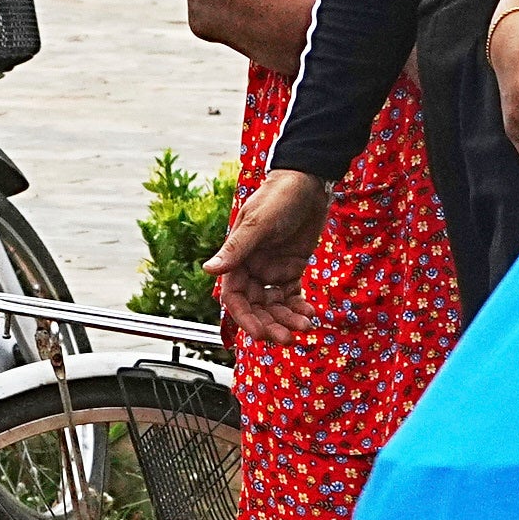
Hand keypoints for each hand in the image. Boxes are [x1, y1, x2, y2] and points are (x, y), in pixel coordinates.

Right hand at [209, 168, 332, 342]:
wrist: (308, 181)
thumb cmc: (278, 196)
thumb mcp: (258, 222)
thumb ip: (236, 249)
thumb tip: (208, 270)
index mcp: (238, 258)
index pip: (235, 297)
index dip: (245, 318)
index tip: (260, 334)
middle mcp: (252, 267)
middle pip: (256, 306)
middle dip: (270, 323)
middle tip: (287, 338)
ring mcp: (272, 269)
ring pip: (275, 304)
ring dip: (287, 318)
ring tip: (305, 326)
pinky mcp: (291, 268)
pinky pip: (291, 294)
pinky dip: (299, 306)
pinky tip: (309, 314)